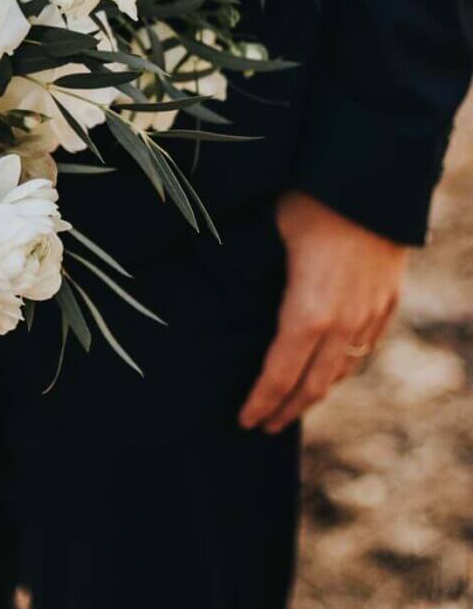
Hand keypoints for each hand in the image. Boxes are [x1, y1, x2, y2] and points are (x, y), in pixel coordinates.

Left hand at [239, 191, 406, 432]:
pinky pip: (365, 348)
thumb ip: (254, 275)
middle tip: (264, 425)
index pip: (279, 376)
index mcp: (307, 314)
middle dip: (286, 410)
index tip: (244, 421)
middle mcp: (342, 324)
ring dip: (317, 391)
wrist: (373, 182)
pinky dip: (343, 367)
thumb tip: (219, 285)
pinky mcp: (387, 302)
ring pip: (342, 370)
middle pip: (313, 385)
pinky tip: (332, 368)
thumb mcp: (271, 238)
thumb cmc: (312, 203)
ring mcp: (370, 315)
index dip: (261, 402)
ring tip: (295, 401)